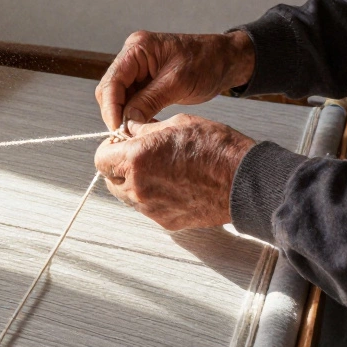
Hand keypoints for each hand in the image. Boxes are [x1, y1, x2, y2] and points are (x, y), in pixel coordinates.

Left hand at [94, 115, 255, 231]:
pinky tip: (172, 183)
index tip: (121, 143)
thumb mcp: (177, 124)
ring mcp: (151, 208)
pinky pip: (147, 208)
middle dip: (119, 166)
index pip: (101, 158)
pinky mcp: (166, 221)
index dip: (109, 148)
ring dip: (133, 182)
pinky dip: (152, 196)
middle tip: (139, 154)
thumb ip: (145, 129)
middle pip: (110, 180)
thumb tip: (130, 130)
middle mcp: (139, 187)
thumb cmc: (216, 148)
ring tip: (159, 168)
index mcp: (136, 159)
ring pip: (127, 196)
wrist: (245, 182)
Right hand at [95, 31, 255, 131]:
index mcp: (138, 48)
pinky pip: (132, 100)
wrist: (227, 59)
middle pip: (110, 90)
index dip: (110, 108)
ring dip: (125, 116)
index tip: (117, 130)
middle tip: (125, 136)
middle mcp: (133, 56)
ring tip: (135, 134)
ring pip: (120, 97)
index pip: (112, 81)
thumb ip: (149, 101)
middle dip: (115, 113)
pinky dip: (135, 114)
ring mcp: (138, 68)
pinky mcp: (146, 80)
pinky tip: (143, 127)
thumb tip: (126, 122)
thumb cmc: (208, 62)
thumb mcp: (178, 83)